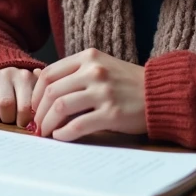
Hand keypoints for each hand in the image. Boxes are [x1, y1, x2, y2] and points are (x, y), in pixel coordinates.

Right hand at [0, 67, 41, 127]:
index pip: (37, 106)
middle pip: (22, 108)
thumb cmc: (20, 90)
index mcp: (35, 79)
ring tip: (8, 117)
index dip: (33, 120)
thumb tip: (45, 117)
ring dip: (6, 118)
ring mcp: (2, 77)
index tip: (31, 125)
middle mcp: (19, 75)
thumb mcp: (33, 91)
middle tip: (19, 123)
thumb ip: (40, 101)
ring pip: (5, 106)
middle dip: (20, 121)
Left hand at [30, 49, 147, 140]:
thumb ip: (75, 73)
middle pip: (51, 91)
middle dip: (39, 112)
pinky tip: (61, 137)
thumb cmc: (128, 83)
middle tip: (37, 125)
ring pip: (60, 107)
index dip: (36, 93)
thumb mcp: (101, 67)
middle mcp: (94, 71)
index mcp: (88, 58)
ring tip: (47, 132)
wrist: (161, 93)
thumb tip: (40, 85)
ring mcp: (103, 92)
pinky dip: (64, 133)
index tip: (34, 107)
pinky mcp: (112, 113)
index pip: (49, 74)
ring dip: (48, 123)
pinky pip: (78, 125)